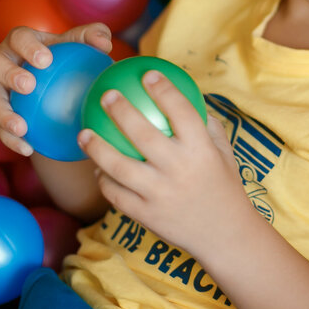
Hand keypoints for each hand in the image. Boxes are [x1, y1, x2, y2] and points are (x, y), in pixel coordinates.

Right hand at [0, 23, 113, 156]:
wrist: (56, 88)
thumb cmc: (70, 59)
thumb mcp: (82, 46)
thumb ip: (94, 37)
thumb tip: (104, 44)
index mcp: (20, 41)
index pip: (19, 38)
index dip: (28, 47)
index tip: (46, 60)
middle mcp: (1, 62)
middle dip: (8, 73)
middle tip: (29, 86)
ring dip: (3, 114)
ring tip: (22, 128)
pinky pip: (0, 128)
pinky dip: (11, 140)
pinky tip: (28, 149)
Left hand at [80, 69, 247, 254]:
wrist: (225, 235)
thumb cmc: (224, 186)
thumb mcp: (224, 153)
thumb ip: (206, 125)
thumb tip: (182, 96)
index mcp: (201, 150)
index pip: (181, 111)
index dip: (164, 89)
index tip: (148, 73)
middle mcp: (179, 169)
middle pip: (142, 134)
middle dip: (120, 110)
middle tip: (106, 94)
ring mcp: (160, 194)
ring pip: (119, 166)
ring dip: (97, 147)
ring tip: (83, 133)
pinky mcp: (146, 216)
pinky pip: (116, 195)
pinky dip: (104, 180)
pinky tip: (97, 169)